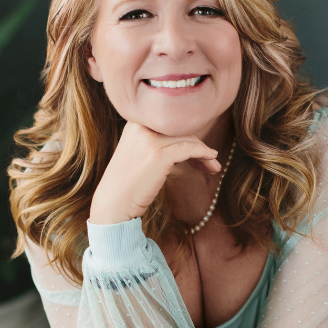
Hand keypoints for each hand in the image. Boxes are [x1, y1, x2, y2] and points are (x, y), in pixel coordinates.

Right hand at [90, 121, 221, 224]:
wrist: (113, 205)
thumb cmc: (129, 184)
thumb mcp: (140, 154)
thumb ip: (157, 142)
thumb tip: (187, 141)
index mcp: (135, 123)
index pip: (170, 123)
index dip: (188, 135)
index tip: (201, 150)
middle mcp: (140, 126)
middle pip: (181, 129)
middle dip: (199, 145)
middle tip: (213, 160)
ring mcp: (148, 139)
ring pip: (188, 138)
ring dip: (205, 153)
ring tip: (214, 167)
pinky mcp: (158, 154)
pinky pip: (189, 149)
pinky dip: (203, 154)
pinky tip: (211, 162)